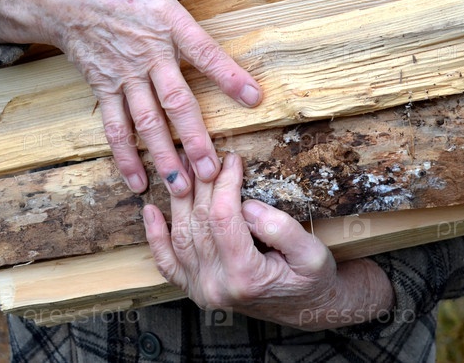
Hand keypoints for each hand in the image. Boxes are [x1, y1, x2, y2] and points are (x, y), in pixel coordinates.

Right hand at [0, 0, 261, 192]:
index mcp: (166, 23)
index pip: (203, 52)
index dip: (228, 76)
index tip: (254, 99)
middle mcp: (147, 55)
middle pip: (174, 101)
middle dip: (194, 138)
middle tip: (213, 170)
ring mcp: (123, 77)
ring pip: (146, 122)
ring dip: (164, 156)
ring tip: (182, 188)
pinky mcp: (102, 89)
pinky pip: (114, 127)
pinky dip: (124, 156)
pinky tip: (137, 182)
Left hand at [144, 152, 395, 329]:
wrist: (307, 309)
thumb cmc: (312, 280)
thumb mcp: (313, 253)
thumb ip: (281, 230)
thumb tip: (247, 206)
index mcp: (246, 277)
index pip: (224, 218)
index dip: (225, 183)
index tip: (232, 159)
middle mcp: (216, 287)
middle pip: (199, 223)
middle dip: (203, 183)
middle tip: (208, 154)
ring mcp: (201, 291)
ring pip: (180, 236)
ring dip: (179, 199)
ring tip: (185, 168)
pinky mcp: (194, 289)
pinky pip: (167, 262)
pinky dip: (155, 236)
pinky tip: (150, 210)